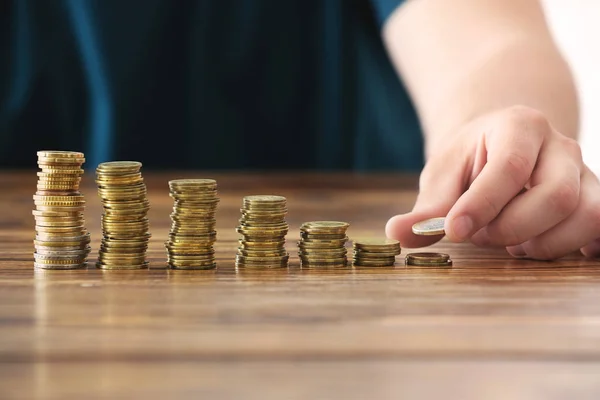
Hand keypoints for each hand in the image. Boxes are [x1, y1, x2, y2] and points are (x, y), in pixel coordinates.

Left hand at [386, 105, 599, 259]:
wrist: (499, 146)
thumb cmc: (469, 161)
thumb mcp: (441, 176)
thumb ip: (424, 208)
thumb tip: (395, 234)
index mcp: (519, 126)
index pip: (509, 166)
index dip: (482, 204)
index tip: (454, 231)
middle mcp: (560, 146)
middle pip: (556, 195)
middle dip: (512, 228)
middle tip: (481, 236)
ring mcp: (584, 172)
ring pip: (588, 215)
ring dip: (544, 244)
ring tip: (511, 244)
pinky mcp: (593, 198)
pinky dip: (577, 247)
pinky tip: (541, 248)